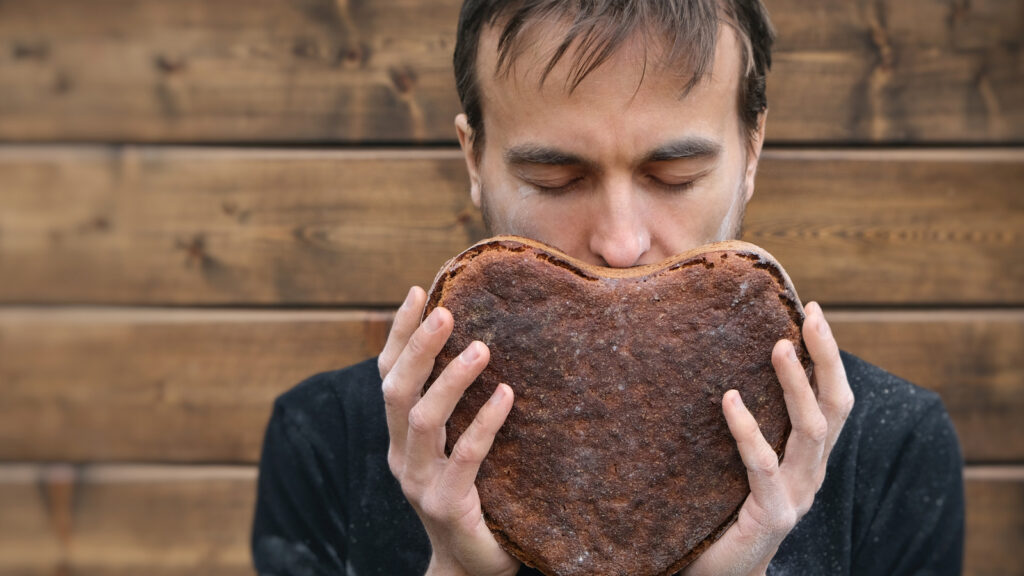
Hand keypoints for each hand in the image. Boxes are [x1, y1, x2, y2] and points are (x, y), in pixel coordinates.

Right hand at [378, 286, 519, 575]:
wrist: (471, 566)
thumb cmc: (472, 497)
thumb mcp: (453, 448)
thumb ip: (457, 408)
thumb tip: (482, 343)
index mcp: (398, 437)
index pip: (388, 374)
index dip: (399, 333)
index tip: (419, 291)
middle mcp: (400, 455)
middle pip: (396, 391)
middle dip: (418, 347)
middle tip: (446, 310)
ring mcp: (420, 482)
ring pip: (424, 420)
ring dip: (450, 379)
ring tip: (481, 347)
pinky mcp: (447, 505)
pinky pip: (466, 457)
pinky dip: (484, 423)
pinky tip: (507, 395)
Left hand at [683, 301, 854, 575]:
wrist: (720, 573)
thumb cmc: (724, 510)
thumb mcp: (742, 461)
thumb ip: (748, 422)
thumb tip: (724, 364)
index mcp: (808, 456)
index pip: (832, 398)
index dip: (827, 355)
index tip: (811, 311)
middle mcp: (811, 472)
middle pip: (834, 407)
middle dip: (826, 358)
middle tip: (810, 316)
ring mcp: (796, 495)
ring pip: (809, 431)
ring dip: (796, 385)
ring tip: (778, 346)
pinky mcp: (772, 516)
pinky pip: (762, 467)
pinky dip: (747, 430)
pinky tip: (729, 400)